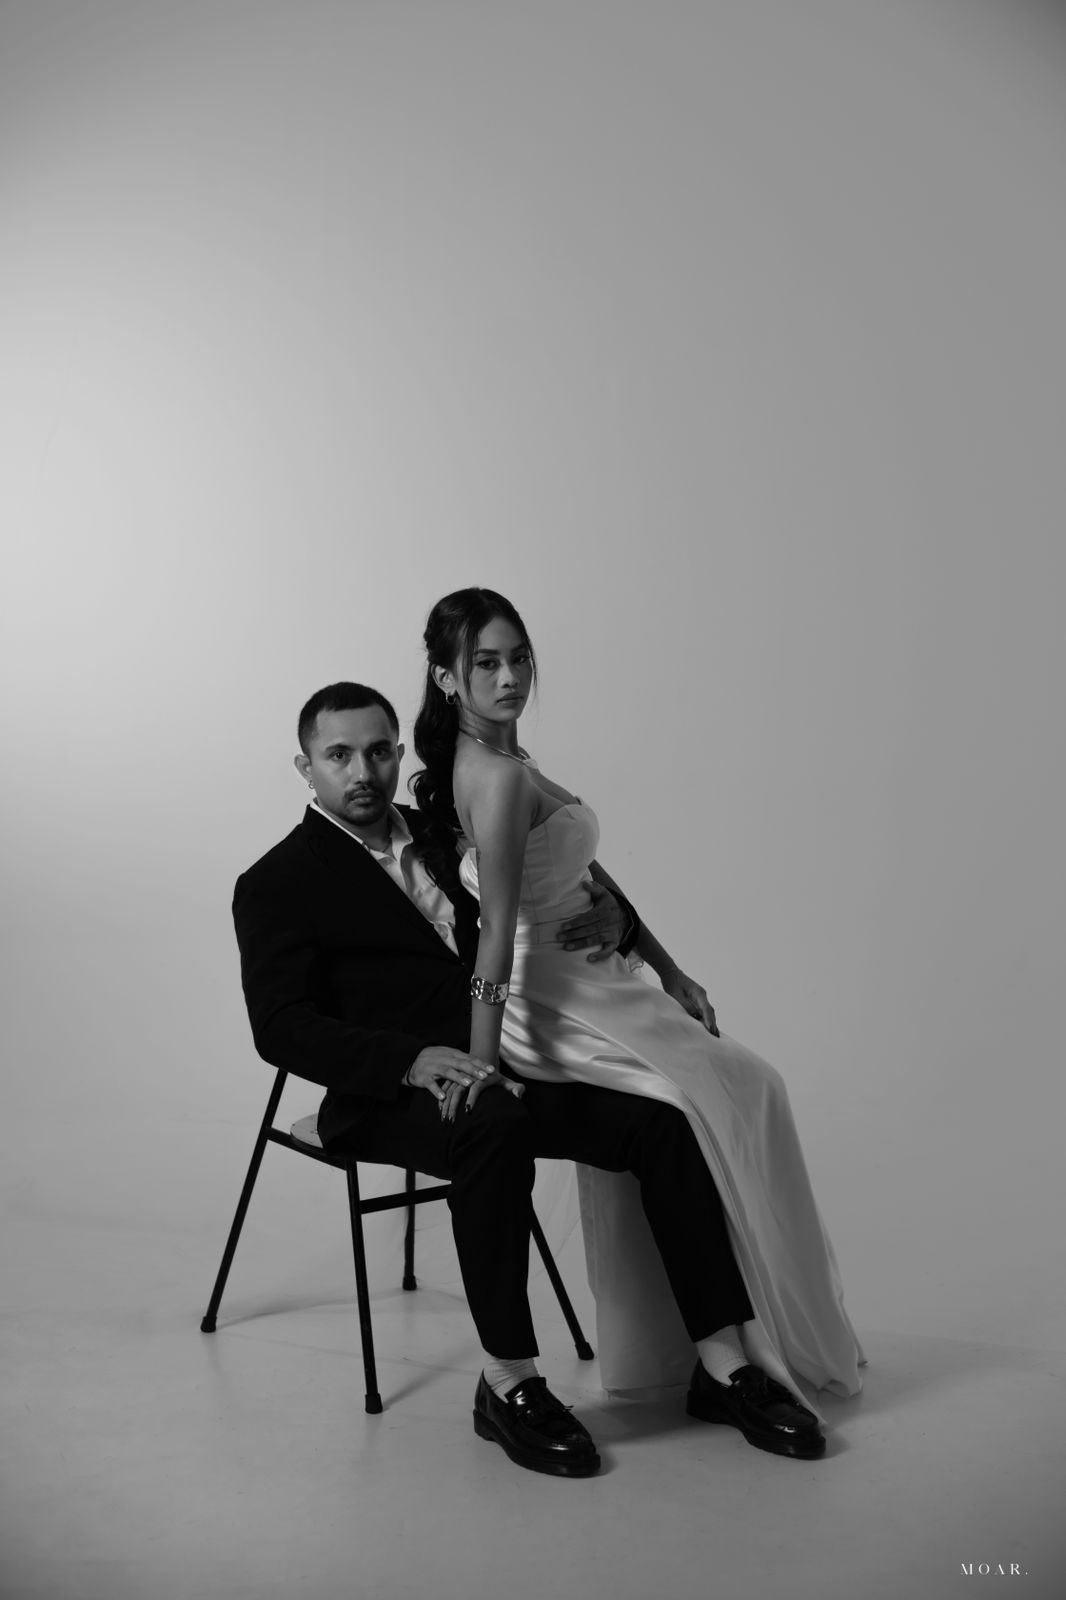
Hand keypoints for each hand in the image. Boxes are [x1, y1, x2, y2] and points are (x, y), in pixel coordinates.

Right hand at [409, 1047, 523, 1122]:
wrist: (415, 1059)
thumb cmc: (441, 1061)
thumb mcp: (455, 1060)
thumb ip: (472, 1066)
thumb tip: (493, 1073)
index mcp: (455, 1056)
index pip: (471, 1059)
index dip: (482, 1064)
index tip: (494, 1070)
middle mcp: (447, 1060)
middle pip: (462, 1064)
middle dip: (474, 1070)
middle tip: (486, 1076)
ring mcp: (435, 1068)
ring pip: (448, 1072)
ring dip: (459, 1078)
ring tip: (470, 1084)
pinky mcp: (425, 1077)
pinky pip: (431, 1084)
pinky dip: (436, 1090)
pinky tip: (443, 1097)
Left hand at [558, 881, 624, 961]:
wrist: (626, 916)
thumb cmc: (608, 904)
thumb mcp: (604, 893)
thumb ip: (594, 888)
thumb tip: (584, 883)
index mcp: (604, 911)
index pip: (588, 917)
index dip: (576, 922)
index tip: (564, 926)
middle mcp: (608, 923)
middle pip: (589, 930)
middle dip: (574, 934)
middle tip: (559, 938)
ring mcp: (611, 934)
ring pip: (595, 940)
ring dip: (581, 944)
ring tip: (567, 947)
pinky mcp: (614, 942)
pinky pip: (608, 951)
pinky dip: (600, 956)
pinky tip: (589, 959)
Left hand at [661, 968, 718, 1035]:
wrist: (671, 973)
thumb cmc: (673, 984)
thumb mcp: (677, 996)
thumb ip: (687, 1006)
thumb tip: (696, 1017)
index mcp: (699, 993)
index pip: (706, 1009)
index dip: (709, 1021)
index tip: (710, 1030)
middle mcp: (702, 995)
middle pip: (710, 1012)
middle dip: (713, 1024)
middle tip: (715, 1038)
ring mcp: (701, 997)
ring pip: (708, 1012)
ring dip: (711, 1023)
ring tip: (713, 1035)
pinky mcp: (697, 1000)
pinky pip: (704, 1011)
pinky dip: (706, 1019)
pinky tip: (707, 1027)